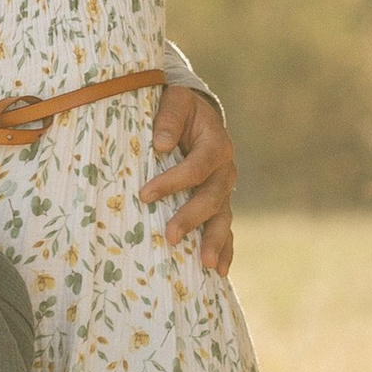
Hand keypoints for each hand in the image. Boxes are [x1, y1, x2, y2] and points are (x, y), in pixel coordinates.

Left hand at [141, 81, 235, 275]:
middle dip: (191, 218)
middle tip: (170, 236)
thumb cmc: (180, 107)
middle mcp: (225, 170)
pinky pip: (225, 228)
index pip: (197, 166)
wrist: (197, 115)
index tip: (145, 194)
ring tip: (206, 264)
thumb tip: (161, 145)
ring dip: (214, 241)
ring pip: (222, 217)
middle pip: (212, 197)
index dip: (173, 181)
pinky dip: (225, 249)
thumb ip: (169, 117)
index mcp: (216, 144)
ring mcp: (224, 189)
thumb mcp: (176, 100)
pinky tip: (218, 271)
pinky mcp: (219, 203)